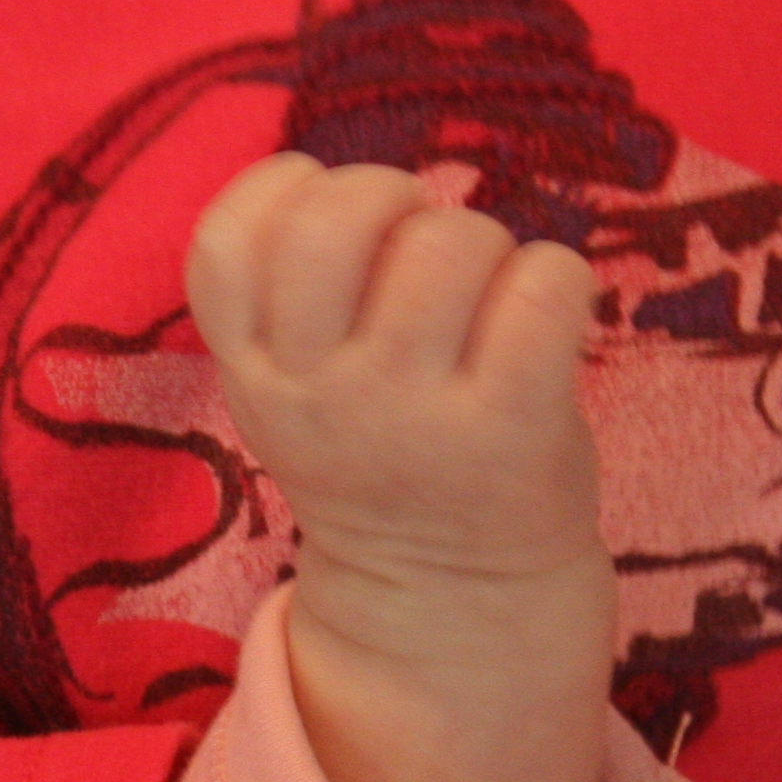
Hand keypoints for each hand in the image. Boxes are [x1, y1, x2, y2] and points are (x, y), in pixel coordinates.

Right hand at [185, 153, 615, 781]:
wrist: (454, 598)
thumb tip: (358, 183)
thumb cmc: (382, 453)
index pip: (225, 239)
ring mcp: (414, 413)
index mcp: (255, 373)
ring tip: (487, 299)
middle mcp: (321, 391)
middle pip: (335, 217)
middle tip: (418, 244)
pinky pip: (542, 284)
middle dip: (391, 196)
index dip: (285, 191)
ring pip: (451, 240)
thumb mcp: (292, 388)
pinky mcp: (511, 425)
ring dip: (485, 244)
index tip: (326, 219)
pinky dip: (556, 279)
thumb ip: (288, 294)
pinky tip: (544, 320)